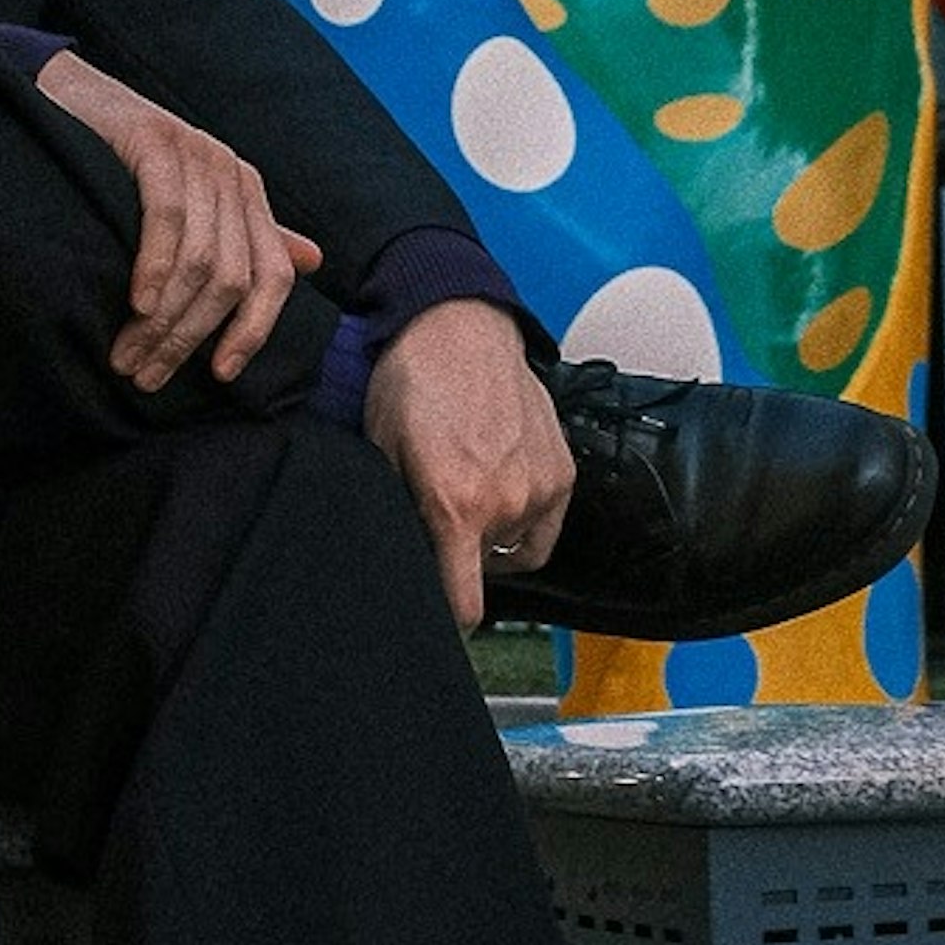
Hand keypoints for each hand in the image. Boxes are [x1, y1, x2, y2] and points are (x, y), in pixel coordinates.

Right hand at [34, 48, 319, 390]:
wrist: (70, 101)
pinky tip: (136, 304)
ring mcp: (196, 154)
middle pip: (232, 279)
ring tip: (127, 356)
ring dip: (164, 320)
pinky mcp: (155, 141)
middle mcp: (230, 173)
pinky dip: (154, 267)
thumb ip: (249, 236)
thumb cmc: (125, 165)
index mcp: (246, 194)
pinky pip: (167, 217)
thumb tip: (312, 263)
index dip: (253, 331)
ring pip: (200, 259)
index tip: (220, 375)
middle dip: (190, 338)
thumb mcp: (193, 204)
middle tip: (146, 375)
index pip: (272, 277)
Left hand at [365, 299, 571, 632]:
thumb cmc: (412, 384)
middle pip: (485, 572)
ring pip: (516, 549)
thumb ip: (397, 514)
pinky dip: (525, 517)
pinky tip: (500, 485)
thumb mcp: (380, 455)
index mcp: (457, 506)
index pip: (466, 605)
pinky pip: (546, 525)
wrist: (458, 327)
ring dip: (494, 535)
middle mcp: (507, 503)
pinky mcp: (563, 471)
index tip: (440, 614)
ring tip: (471, 492)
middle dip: (460, 555)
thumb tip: (404, 558)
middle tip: (440, 516)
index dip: (450, 617)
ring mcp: (541, 487)